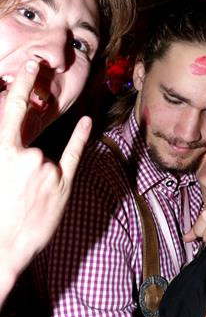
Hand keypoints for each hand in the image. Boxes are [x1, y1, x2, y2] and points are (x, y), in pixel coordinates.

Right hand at [0, 60, 91, 305]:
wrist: (2, 249)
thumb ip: (5, 154)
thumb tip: (12, 144)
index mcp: (2, 152)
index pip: (13, 109)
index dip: (23, 84)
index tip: (33, 66)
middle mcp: (27, 156)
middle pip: (29, 146)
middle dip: (24, 160)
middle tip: (20, 176)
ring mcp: (47, 169)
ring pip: (44, 161)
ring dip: (35, 179)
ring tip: (24, 204)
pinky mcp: (63, 184)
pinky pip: (73, 154)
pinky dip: (80, 137)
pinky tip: (86, 123)